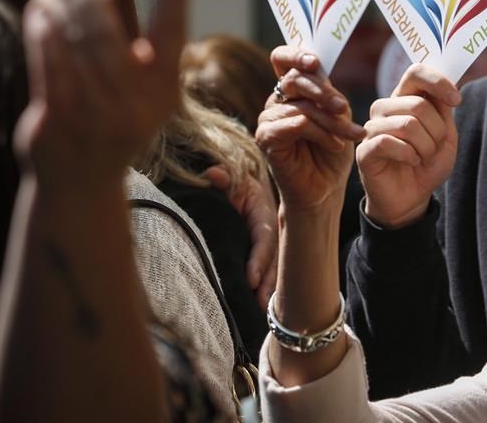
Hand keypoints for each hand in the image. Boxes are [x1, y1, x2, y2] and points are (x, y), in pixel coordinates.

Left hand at [14, 0, 191, 188]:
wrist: (83, 182)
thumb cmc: (114, 114)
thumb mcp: (138, 81)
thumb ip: (128, 30)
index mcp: (164, 86)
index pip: (173, 30)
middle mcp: (135, 101)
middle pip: (107, 32)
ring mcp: (96, 114)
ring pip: (73, 43)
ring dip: (57, 3)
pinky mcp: (59, 121)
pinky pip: (48, 64)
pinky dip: (42, 31)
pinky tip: (40, 10)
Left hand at [203, 165, 277, 305]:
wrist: (246, 186)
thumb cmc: (238, 184)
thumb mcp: (234, 179)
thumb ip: (224, 178)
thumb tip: (212, 175)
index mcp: (265, 214)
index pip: (264, 240)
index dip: (259, 260)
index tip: (251, 279)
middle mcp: (272, 232)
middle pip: (273, 260)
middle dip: (268, 283)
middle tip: (260, 304)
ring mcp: (271, 245)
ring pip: (274, 269)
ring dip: (268, 290)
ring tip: (261, 312)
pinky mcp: (266, 255)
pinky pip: (269, 272)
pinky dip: (266, 288)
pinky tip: (259, 308)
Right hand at [255, 47, 363, 213]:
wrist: (326, 188)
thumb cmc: (332, 151)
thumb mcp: (338, 115)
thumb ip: (328, 92)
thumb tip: (319, 68)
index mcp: (292, 90)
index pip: (282, 58)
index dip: (296, 54)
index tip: (315, 63)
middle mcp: (276, 100)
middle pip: (293, 79)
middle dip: (324, 93)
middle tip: (344, 108)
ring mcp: (268, 118)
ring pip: (301, 105)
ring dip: (331, 120)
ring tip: (351, 134)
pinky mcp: (265, 137)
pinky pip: (297, 124)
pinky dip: (322, 133)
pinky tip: (336, 145)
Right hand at [356, 64, 460, 227]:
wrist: (412, 198)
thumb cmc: (427, 163)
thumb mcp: (445, 134)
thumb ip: (443, 109)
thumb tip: (447, 87)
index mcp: (405, 98)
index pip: (416, 72)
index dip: (437, 82)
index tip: (456, 100)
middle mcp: (385, 107)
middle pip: (419, 104)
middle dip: (437, 131)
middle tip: (435, 148)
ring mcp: (372, 128)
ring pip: (408, 124)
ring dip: (426, 147)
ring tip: (422, 158)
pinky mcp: (364, 150)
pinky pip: (390, 142)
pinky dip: (410, 155)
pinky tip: (411, 162)